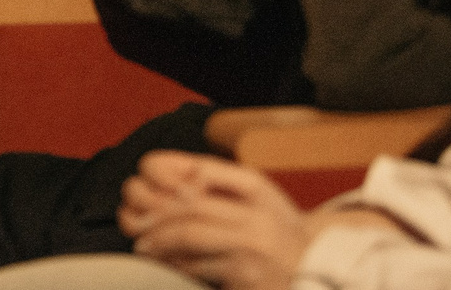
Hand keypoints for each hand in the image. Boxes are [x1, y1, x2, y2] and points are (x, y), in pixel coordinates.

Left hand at [120, 153, 322, 289]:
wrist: (316, 270)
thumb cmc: (278, 228)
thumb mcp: (259, 193)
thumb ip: (219, 176)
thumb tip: (182, 173)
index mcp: (256, 189)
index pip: (202, 171)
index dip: (167, 174)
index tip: (146, 180)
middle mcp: (255, 218)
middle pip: (192, 208)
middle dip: (155, 214)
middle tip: (134, 221)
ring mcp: (251, 252)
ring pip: (192, 239)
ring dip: (160, 241)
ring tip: (143, 244)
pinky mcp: (247, 281)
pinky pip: (202, 270)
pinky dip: (178, 265)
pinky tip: (166, 262)